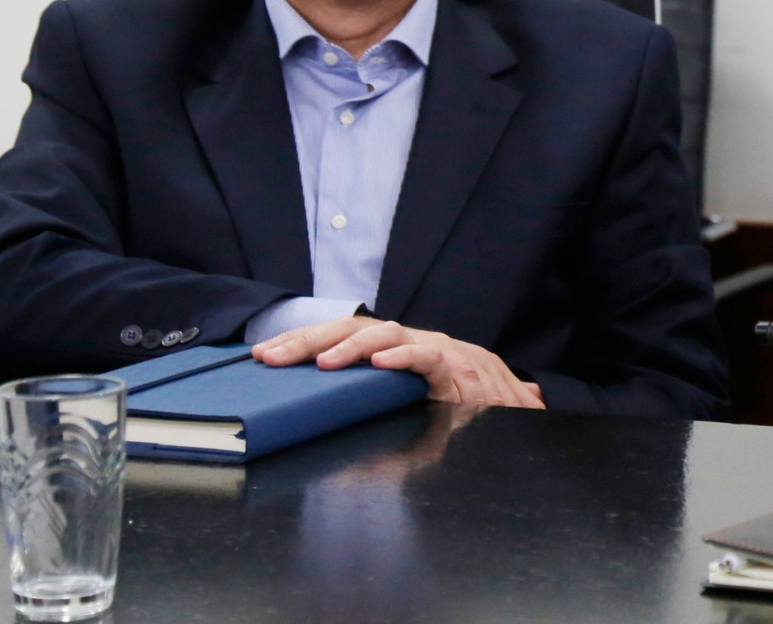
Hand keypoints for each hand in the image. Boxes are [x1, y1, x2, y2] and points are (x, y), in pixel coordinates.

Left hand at [254, 316, 546, 408]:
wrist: (511, 406)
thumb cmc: (451, 405)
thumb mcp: (399, 412)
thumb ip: (367, 417)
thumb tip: (327, 444)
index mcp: (389, 349)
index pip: (338, 336)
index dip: (301, 342)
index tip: (261, 355)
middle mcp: (406, 342)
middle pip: (352, 329)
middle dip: (309, 341)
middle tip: (272, 358)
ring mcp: (432, 350)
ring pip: (388, 334)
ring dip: (354, 346)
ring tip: (325, 362)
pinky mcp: (458, 367)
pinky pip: (430, 357)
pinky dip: (406, 358)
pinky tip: (385, 364)